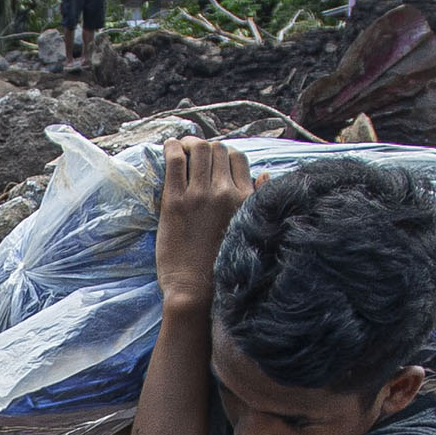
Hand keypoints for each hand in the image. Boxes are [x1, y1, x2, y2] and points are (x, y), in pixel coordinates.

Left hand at [153, 138, 250, 315]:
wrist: (196, 290)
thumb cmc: (221, 265)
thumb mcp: (249, 229)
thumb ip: (257, 200)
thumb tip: (265, 174)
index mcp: (246, 199)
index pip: (239, 157)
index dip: (224, 155)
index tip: (213, 162)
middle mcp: (226, 193)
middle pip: (218, 149)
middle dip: (206, 148)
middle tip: (194, 155)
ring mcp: (200, 195)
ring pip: (199, 149)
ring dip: (189, 144)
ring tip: (181, 150)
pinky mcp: (175, 202)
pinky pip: (174, 160)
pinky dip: (171, 147)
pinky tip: (169, 148)